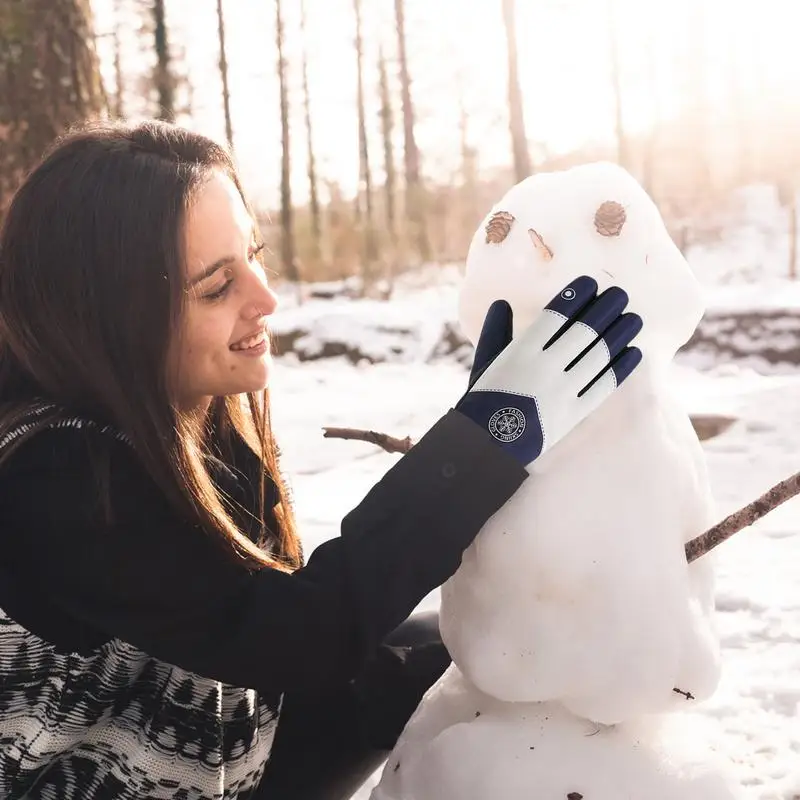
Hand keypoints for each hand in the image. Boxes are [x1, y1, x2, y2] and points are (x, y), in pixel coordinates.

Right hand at [456, 276, 642, 465]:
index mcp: (521, 351)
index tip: (591, 284)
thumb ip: (495, 332)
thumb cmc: (482, 401)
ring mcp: (561, 391)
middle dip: (605, 309)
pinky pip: (603, 386)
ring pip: (599, 356)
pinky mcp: (573, 413)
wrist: (486, 445)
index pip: (556, 315)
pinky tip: (633, 353)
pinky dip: (620, 368)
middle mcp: (544, 367)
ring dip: (620, 334)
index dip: (576, 297)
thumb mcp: (484, 364)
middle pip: (584, 331)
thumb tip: (502, 303)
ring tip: (634, 319)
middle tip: (620, 295)